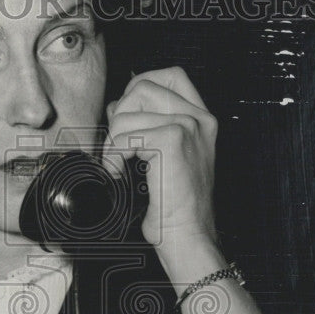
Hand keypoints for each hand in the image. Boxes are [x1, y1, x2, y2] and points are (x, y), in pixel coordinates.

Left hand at [104, 67, 218, 250]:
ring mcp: (189, 126)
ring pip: (127, 113)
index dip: (140, 87)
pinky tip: (119, 174)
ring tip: (118, 166)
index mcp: (202, 119)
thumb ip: (145, 127)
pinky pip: (125, 135)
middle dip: (119, 115)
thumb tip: (116, 105)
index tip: (125, 117)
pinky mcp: (173, 140)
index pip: (171, 75)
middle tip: (118, 148)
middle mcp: (200, 119)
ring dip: (112, 141)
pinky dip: (113, 156)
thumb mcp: (161, 160)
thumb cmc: (175, 208)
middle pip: (143, 86)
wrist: (189, 238)